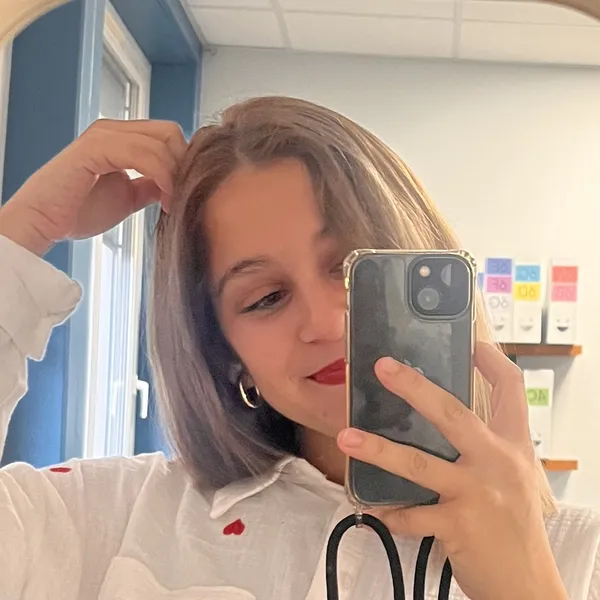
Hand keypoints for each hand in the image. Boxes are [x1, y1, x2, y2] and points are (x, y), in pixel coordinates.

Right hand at [0, 119, 186, 255]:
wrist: (43, 223)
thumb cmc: (78, 211)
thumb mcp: (128, 197)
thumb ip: (149, 185)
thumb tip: (173, 184)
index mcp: (121, 139)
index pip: (168, 137)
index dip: (184, 164)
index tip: (187, 195)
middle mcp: (113, 131)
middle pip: (171, 133)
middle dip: (185, 165)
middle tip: (184, 197)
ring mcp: (104, 135)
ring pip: (162, 140)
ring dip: (175, 175)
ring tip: (172, 204)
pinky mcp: (96, 147)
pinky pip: (143, 154)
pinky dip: (162, 176)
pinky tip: (163, 200)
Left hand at [338, 342, 567, 599]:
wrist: (526, 585)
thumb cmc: (514, 526)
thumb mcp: (511, 477)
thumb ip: (482, 448)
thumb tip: (438, 421)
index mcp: (513, 446)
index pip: (511, 389)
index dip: (492, 360)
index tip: (471, 343)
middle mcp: (497, 462)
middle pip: (452, 413)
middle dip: (414, 387)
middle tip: (382, 367)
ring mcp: (476, 493)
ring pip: (418, 462)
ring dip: (378, 450)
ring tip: (347, 437)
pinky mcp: (457, 525)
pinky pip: (410, 514)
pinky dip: (389, 511)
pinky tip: (372, 506)